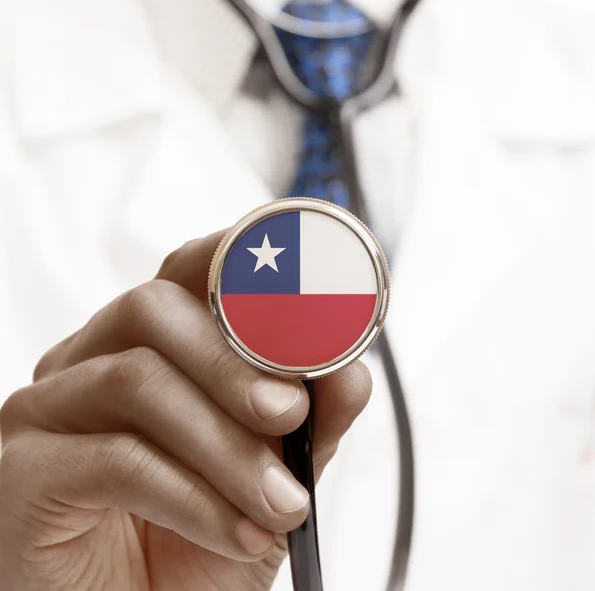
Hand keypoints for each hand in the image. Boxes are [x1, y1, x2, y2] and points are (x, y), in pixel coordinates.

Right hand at [0, 232, 371, 590]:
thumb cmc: (202, 539)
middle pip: (153, 308)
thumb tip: (351, 372)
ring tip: (280, 503)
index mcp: (149, 344)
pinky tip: (237, 533)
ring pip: (136, 380)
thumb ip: (313, 418)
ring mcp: (49, 409)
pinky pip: (113, 457)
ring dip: (226, 446)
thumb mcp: (276, 472)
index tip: (302, 292)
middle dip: (234, 362)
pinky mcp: (24, 471)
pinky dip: (193, 498)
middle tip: (290, 415)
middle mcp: (91, 359)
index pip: (186, 272)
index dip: (240, 266)